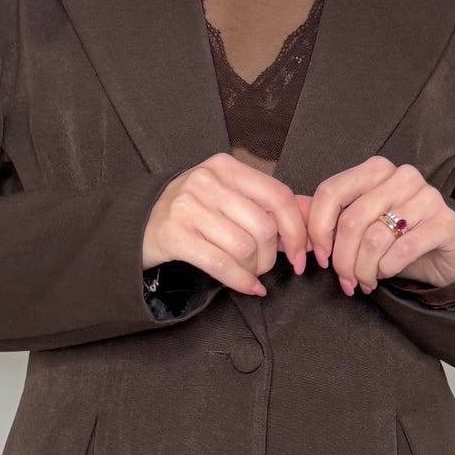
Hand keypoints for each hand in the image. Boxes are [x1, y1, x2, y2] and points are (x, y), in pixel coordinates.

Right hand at [143, 152, 311, 297]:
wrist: (140, 223)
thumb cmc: (195, 210)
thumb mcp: (232, 197)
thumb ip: (273, 204)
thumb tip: (314, 212)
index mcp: (226, 167)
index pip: (278, 196)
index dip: (297, 230)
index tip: (302, 254)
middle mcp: (206, 181)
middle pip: (264, 226)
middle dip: (273, 256)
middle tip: (266, 266)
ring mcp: (186, 207)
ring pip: (245, 247)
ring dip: (254, 269)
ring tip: (250, 273)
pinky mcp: (173, 235)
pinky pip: (222, 265)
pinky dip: (241, 281)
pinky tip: (248, 287)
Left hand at [305, 156, 454, 296]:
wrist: (445, 253)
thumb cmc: (397, 237)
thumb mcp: (360, 226)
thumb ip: (328, 220)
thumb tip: (293, 223)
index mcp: (376, 169)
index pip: (331, 191)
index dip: (318, 229)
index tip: (318, 257)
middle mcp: (402, 176)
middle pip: (352, 220)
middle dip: (342, 259)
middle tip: (345, 280)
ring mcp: (427, 196)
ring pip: (375, 238)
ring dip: (363, 269)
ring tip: (364, 281)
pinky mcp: (445, 221)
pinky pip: (402, 249)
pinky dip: (386, 269)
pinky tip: (384, 274)